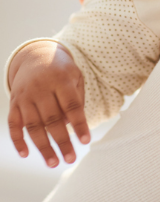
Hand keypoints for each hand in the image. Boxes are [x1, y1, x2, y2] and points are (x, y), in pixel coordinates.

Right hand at [8, 41, 89, 166]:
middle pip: (52, 119)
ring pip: (33, 126)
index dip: (79, 123)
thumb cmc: (61, 71)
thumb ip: (77, 98)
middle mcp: (41, 88)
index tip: (86, 140)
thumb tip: (71, 126)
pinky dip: (18, 140)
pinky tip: (25, 154)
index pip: (72, 105)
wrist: (36, 56)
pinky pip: (13, 125)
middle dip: (62, 141)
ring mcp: (25, 96)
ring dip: (43, 147)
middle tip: (71, 158)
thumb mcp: (75, 76)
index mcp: (61, 80)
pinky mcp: (13, 103)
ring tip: (53, 163)